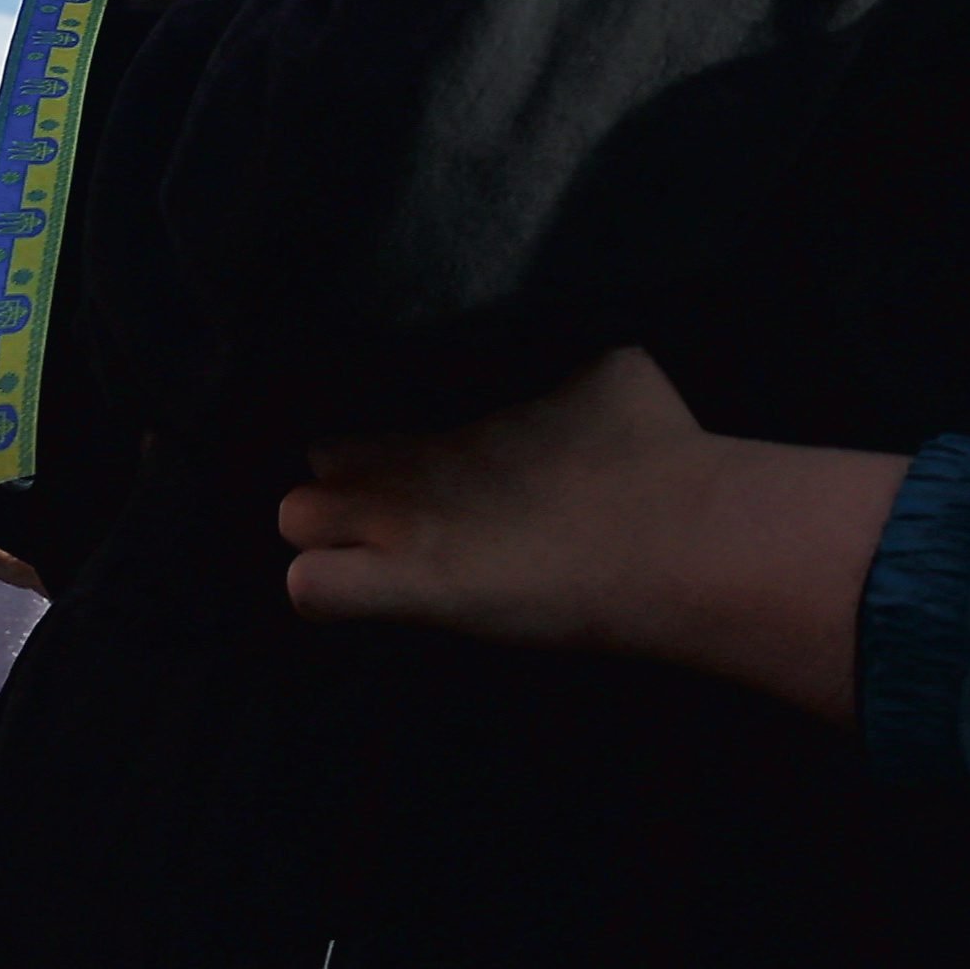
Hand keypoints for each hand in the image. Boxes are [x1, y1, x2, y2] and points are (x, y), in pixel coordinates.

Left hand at [276, 348, 900, 723]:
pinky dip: (326, 592)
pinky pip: (312, 585)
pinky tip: (363, 600)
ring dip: (326, 547)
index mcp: (453, 420)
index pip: (353, 440)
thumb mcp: (611, 372)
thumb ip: (568, 375)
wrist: (674, 530)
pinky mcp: (411, 585)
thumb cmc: (657, 450)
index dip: (361, 475)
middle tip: (381, 551)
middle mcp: (413, 464)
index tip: (391, 500)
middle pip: (312, 481)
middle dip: (333, 513)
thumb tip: (579, 368)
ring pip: (296, 520)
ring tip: (372, 579)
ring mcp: (403, 522)